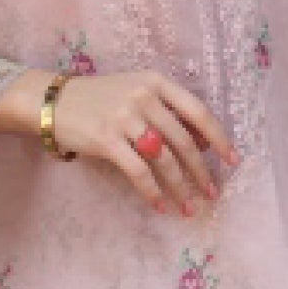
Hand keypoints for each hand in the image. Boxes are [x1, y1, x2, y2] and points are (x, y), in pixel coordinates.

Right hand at [4, 67, 237, 215]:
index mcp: (157, 82)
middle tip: (212, 193)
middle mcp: (143, 96)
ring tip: (189, 206)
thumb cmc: (101, 99)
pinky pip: (138, 171)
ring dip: (180, 187)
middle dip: (201, 171)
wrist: (54, 101)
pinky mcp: (106, 138)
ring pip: (164, 159)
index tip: (233, 160)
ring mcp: (125, 116)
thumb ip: (168, 112)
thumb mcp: (137, 93)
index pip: (198, 112)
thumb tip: (204, 143)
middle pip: (184, 140)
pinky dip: (152, 191)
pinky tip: (160, 205)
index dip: (219, 138)